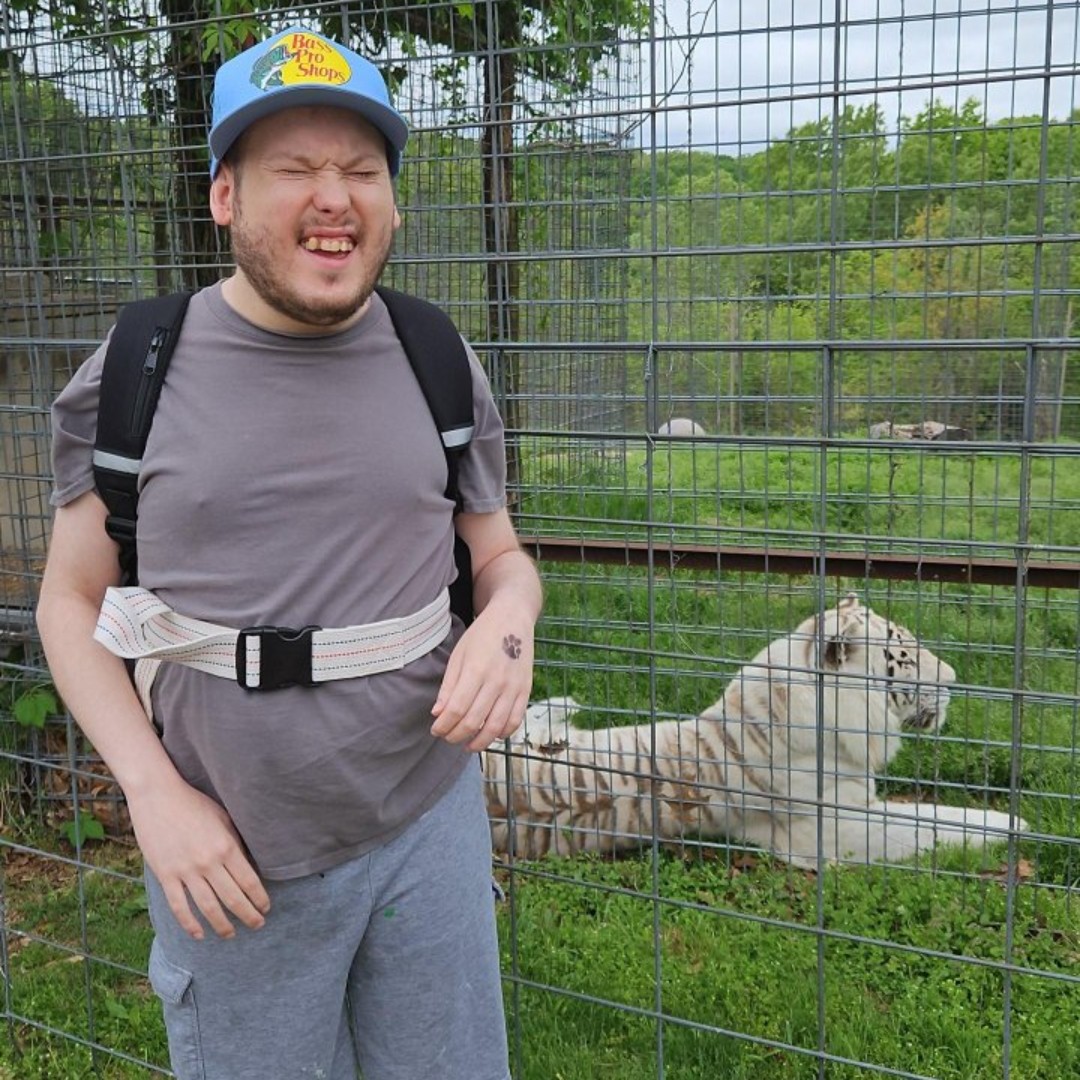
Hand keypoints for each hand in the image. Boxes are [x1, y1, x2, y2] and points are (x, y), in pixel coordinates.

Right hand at [126, 775, 270, 939]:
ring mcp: (186, 870)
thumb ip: (235, 842)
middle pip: (233, 898)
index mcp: (226, 846)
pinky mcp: (166, 874)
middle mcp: (208, 862)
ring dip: (222, 924)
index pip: (249, 881)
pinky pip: (179, 906)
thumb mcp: (223, 817)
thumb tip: (248, 864)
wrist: (159, 796)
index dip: (259, 898)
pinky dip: (189, 923)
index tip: (266, 908)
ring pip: (208, 907)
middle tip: (257, 925)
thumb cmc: (194, 803)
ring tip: (231, 934)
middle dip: (248, 915)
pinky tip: (199, 934)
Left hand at [430, 604, 533, 751]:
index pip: (456, 709)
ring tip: (467, 745)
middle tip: (447, 737)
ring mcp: (513, 687)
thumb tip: (438, 713)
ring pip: (495, 727)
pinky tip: (490, 735)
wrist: (512, 617)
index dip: (444, 725)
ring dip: (479, 742)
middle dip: (456, 735)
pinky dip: (502, 734)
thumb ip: (449, 686)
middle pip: (474, 721)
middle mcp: (496, 681)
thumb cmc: (481, 635)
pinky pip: (515, 720)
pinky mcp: (525, 690)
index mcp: (475, 670)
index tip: (435, 730)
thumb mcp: (458, 654)